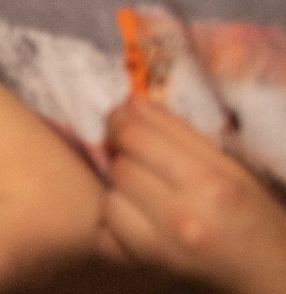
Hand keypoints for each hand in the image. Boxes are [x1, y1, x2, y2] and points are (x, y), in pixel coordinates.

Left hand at [100, 98, 285, 290]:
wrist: (267, 268)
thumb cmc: (250, 211)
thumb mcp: (226, 164)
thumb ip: (176, 130)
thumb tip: (130, 103)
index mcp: (208, 181)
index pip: (135, 135)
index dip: (121, 122)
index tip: (125, 124)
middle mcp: (182, 215)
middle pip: (120, 166)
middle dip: (124, 157)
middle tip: (140, 162)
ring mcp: (162, 246)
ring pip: (108, 200)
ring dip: (119, 192)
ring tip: (142, 194)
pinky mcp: (146, 265)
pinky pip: (104, 235)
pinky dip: (112, 224)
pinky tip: (134, 220)